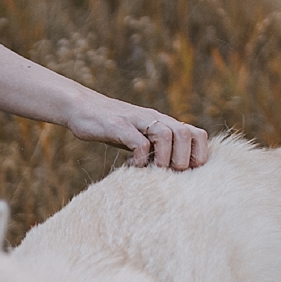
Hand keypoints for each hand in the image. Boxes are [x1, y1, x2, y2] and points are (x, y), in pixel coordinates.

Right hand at [64, 87, 207, 169]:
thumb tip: (171, 173)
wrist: (82, 107)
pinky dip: (139, 158)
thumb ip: (154, 148)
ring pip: (166, 135)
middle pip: (185, 133)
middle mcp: (154, 118)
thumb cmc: (112, 127)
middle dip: (183, 158)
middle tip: (170, 174)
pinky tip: (131, 166)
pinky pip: (138, 142)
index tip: (188, 173)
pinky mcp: (118, 125)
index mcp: (163, 122)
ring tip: (153, 171)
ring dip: (164, 158)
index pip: (196, 133)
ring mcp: (136, 120)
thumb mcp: (138, 136)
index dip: (198, 154)